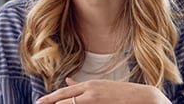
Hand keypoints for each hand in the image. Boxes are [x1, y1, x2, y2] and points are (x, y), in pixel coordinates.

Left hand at [35, 78, 169, 103]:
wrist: (144, 98)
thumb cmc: (122, 93)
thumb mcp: (101, 86)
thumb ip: (83, 86)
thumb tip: (67, 81)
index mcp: (90, 86)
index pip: (64, 93)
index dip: (50, 99)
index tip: (39, 103)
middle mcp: (91, 93)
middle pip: (65, 102)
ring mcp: (97, 103)